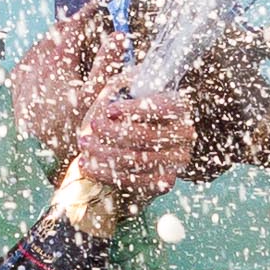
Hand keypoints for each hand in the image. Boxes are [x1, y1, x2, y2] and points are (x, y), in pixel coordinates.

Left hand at [12, 3, 128, 161]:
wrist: (36, 154)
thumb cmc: (69, 127)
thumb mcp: (96, 95)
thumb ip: (108, 63)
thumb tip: (118, 37)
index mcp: (59, 59)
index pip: (74, 25)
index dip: (87, 13)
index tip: (97, 5)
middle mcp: (38, 61)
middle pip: (56, 33)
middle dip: (72, 26)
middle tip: (86, 24)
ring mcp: (25, 74)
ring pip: (40, 46)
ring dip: (55, 40)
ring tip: (68, 42)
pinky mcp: (16, 88)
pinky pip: (26, 61)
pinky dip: (38, 55)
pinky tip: (44, 61)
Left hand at [73, 83, 195, 206]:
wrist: (130, 142)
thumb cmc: (125, 110)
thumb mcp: (122, 90)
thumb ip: (120, 87)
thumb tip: (111, 97)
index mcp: (180, 106)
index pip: (161, 108)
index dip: (134, 109)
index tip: (108, 110)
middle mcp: (185, 133)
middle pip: (147, 135)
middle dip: (113, 132)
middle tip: (91, 125)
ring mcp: (177, 160)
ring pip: (137, 159)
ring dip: (104, 152)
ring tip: (84, 143)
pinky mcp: (164, 182)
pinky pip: (133, 180)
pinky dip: (106, 173)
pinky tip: (87, 165)